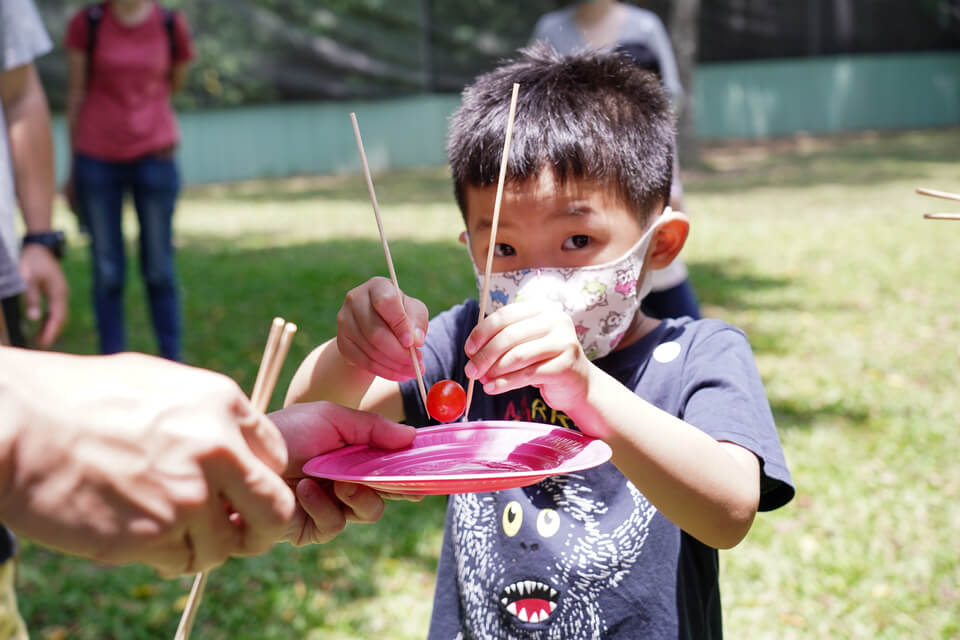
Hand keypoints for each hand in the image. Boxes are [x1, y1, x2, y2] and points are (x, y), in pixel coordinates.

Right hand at [0, 352, 294, 576]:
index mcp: (224, 405)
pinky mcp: (153, 534)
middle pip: (276, 511)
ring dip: (203, 546)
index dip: (260, 480)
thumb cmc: (80, 399)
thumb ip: (209, 417)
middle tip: (236, 532)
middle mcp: (219, 450)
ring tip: (166, 529)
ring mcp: (188, 495)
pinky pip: (182, 562)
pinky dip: (167, 558)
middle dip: (260, 529)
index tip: (240, 493)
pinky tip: (139, 536)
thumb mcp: (161, 385)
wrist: (15, 425)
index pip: (278, 458)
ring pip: (225, 546)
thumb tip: (239, 449)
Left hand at [18, 243, 67, 347]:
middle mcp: (63, 295)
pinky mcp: (56, 291)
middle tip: (40, 345)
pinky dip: (49, 319)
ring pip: (59, 315)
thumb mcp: (29, 278)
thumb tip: (33, 319)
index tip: (44, 344)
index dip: (51, 332)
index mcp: (59, 293)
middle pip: (61, 319)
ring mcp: (61, 293)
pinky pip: (55, 309)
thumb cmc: (33, 261)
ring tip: (39, 338)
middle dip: (52, 332)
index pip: (57, 318)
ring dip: (50, 327)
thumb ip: (32, 298)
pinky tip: (40, 323)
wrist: (40, 247)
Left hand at [269, 401, 418, 545]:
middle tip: (392, 479)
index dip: (411, 469)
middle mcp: (347, 480)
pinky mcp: (310, 528)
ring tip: (337, 480)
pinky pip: (334, 525)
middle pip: (389, 492)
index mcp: (356, 454)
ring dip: (358, 495)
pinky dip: (323, 506)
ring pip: (369, 512)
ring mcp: (331, 505)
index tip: (426, 469)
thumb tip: (412, 436)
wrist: (244, 456)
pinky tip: (306, 489)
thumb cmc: (287, 431)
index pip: (392, 465)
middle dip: (393, 485)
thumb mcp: (333, 419)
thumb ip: (373, 428)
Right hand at [336, 276, 427, 380]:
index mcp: (377, 286)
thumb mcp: (414, 312)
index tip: (413, 343)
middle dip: (399, 352)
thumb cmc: (401, 313)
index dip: (400, 324)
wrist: (378, 324)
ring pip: (370, 350)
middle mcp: (356, 299)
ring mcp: (344, 320)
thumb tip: (416, 340)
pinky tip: (400, 374)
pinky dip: (384, 371)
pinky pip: (363, 362)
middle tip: (418, 364)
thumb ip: (417, 322)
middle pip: (375, 331)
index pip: (386, 302)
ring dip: (394, 365)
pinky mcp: (342, 341)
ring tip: (413, 371)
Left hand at [463, 301, 593, 414]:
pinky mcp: (565, 365)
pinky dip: (505, 383)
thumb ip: (501, 343)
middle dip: (485, 355)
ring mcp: (563, 342)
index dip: (482, 332)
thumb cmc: (544, 361)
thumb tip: (471, 354)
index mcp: (542, 309)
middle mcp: (555, 320)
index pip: (505, 315)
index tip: (468, 349)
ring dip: (494, 371)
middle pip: (509, 336)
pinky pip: (527, 375)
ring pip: (517, 356)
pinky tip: (492, 389)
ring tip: (482, 381)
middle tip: (470, 371)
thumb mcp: (524, 344)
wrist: (578, 383)